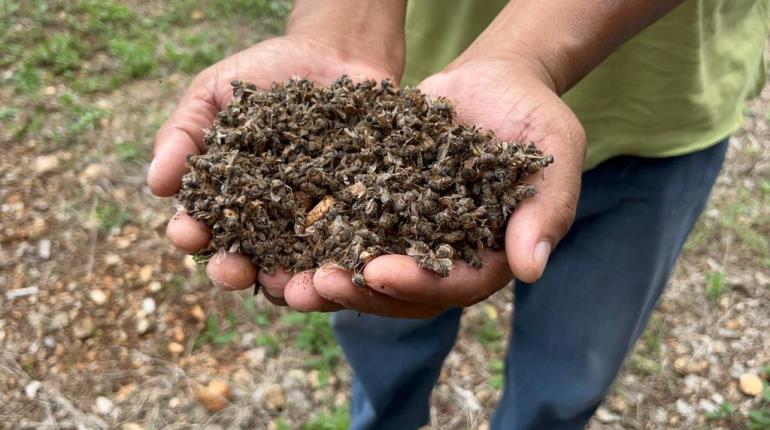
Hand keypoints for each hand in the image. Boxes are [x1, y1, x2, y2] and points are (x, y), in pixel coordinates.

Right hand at [148, 34, 395, 309]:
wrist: (336, 54)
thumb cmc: (266, 73)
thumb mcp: (215, 93)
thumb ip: (183, 133)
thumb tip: (155, 183)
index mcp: (225, 198)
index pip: (200, 227)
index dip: (189, 234)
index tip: (188, 232)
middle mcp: (265, 222)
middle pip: (244, 261)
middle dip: (233, 272)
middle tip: (233, 270)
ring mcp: (310, 225)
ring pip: (295, 270)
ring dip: (290, 287)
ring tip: (291, 286)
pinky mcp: (354, 221)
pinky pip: (347, 251)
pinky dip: (343, 266)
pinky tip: (342, 268)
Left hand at [310, 58, 584, 316]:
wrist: (491, 83)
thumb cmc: (531, 113)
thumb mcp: (553, 150)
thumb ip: (548, 208)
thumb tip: (531, 270)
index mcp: (491, 255)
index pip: (456, 284)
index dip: (418, 283)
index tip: (379, 271)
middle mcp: (447, 257)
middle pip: (404, 293)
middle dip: (361, 292)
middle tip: (319, 284)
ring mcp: (411, 238)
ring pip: (369, 274)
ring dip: (331, 282)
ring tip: (289, 282)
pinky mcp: (381, 212)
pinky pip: (348, 234)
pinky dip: (317, 242)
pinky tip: (280, 243)